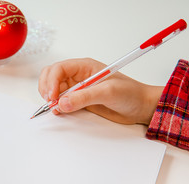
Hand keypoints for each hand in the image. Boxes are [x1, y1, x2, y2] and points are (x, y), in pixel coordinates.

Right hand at [39, 58, 163, 124]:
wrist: (141, 107)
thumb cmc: (130, 94)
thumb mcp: (108, 92)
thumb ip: (84, 97)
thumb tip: (62, 103)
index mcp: (85, 67)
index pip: (59, 69)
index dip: (51, 81)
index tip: (52, 96)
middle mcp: (78, 76)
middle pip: (51, 76)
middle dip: (46, 88)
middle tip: (50, 102)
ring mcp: (78, 89)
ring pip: (54, 89)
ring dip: (50, 98)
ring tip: (55, 108)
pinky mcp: (79, 101)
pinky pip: (61, 101)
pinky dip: (56, 106)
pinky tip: (59, 111)